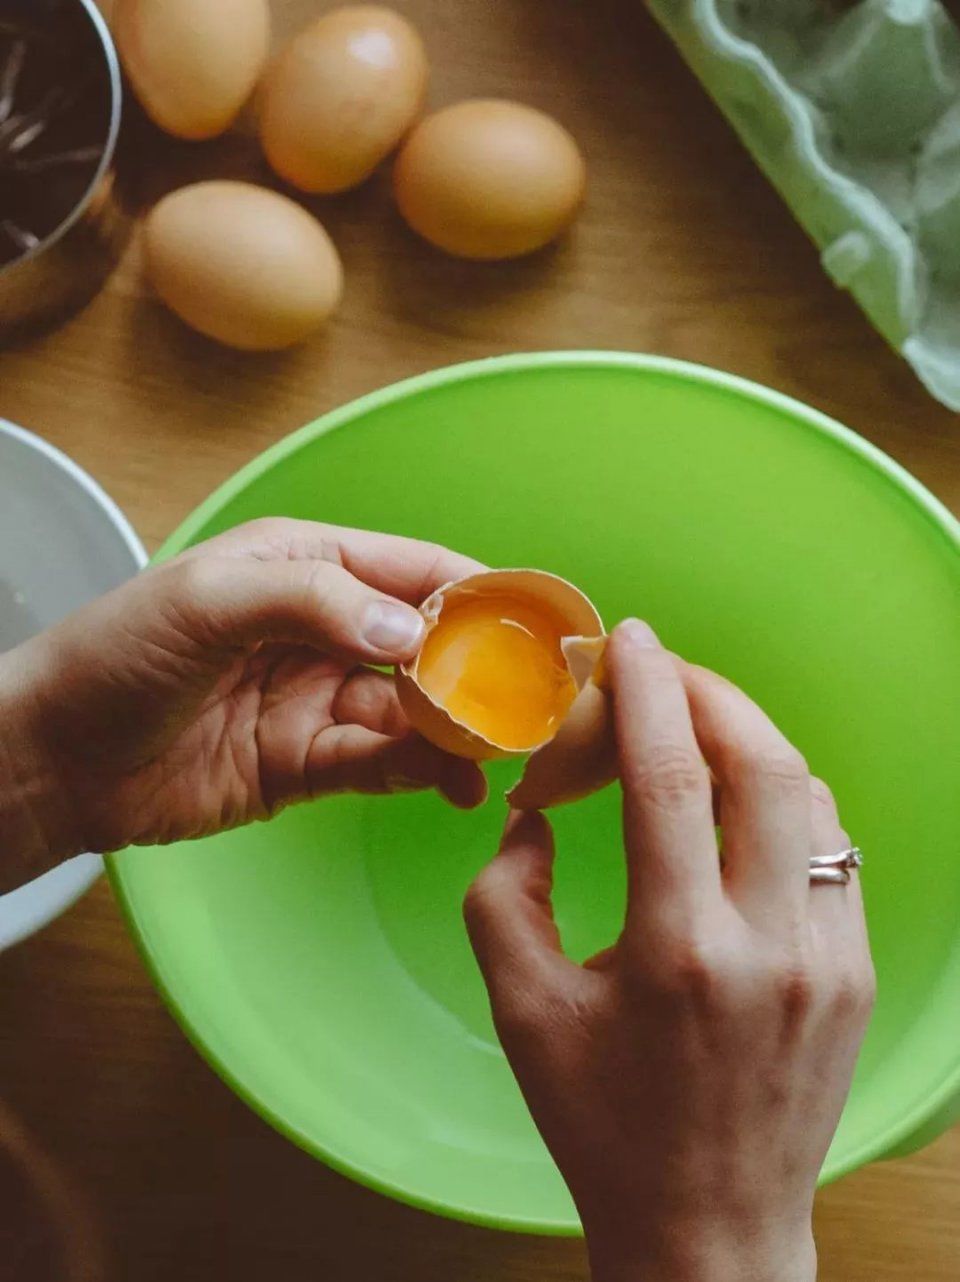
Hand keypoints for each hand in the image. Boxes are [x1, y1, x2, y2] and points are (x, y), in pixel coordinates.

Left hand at [0, 519, 486, 891]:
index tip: (533, 623)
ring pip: (411, 710)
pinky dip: (420, 771)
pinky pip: (380, 762)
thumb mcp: (206, 603)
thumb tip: (409, 631)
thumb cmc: (113, 657)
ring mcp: (315, 698)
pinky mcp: (306, 763)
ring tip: (498, 753)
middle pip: (425, 644)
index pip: (411, 568)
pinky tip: (452, 784)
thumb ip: (311, 601)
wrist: (52, 761)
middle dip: (480, 669)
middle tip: (531, 702)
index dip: (476, 592)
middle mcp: (321, 627)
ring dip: (457, 729)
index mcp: (302, 565)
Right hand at [465, 620, 874, 1281]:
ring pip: (809, 796)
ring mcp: (828, 960)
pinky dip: (785, 800)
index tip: (629, 639)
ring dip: (749, 742)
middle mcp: (769, 947)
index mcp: (677, 953)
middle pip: (762, 763)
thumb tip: (535, 813)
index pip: (669, 778)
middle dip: (707, 693)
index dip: (646, 691)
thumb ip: (505, 894)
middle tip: (660, 670)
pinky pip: (831, 848)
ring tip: (692, 731)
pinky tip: (739, 803)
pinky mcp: (855, 975)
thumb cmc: (604, 1125)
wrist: (710, 1227)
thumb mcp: (522, 1011)